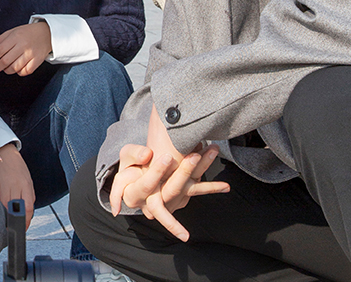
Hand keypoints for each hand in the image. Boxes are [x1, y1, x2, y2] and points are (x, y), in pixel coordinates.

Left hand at [0, 21, 51, 75]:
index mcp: (16, 36)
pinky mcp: (37, 61)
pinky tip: (16, 68)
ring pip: (14, 68)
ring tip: (4, 68)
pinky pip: (25, 71)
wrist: (47, 34)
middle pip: (6, 60)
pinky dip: (18, 72)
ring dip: (6, 70)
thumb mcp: (12, 31)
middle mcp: (23, 45)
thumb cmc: (27, 33)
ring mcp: (31, 54)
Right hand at [0, 144, 34, 226]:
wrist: (4, 148)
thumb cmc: (16, 167)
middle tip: (7, 229)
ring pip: (0, 204)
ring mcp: (2, 181)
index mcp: (26, 185)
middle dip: (10, 221)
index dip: (25, 222)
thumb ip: (28, 196)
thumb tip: (26, 215)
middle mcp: (14, 184)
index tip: (21, 229)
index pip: (28, 208)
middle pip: (13, 208)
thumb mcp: (26, 180)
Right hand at [109, 106, 228, 240]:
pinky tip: (226, 186)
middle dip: (184, 171)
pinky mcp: (182, 197)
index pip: (147, 184)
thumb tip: (147, 154)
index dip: (157, 172)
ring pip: (188, 188)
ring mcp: (171, 200)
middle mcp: (155, 201)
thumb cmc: (130, 166)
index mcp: (136, 192)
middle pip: (172, 190)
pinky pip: (197, 190)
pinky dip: (212, 187)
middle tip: (194, 155)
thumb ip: (132, 154)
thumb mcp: (125, 157)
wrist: (138, 183)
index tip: (166, 156)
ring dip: (202, 168)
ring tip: (212, 150)